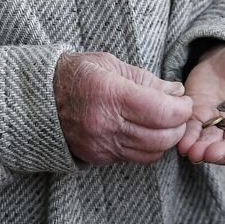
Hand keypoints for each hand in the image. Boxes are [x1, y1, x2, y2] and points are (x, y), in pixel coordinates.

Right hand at [53, 51, 192, 165]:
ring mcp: (102, 144)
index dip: (182, 109)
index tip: (185, 101)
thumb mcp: (110, 64)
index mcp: (110, 94)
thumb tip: (176, 91)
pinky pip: (136, 159)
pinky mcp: (99, 157)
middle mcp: (106, 124)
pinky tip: (148, 132)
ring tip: (167, 123)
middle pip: (161, 137)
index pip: (162, 112)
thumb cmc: (76, 74)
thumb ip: (146, 80)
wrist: (39, 99)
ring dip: (167, 139)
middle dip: (179, 125)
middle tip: (180, 112)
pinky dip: (150, 148)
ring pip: (152, 152)